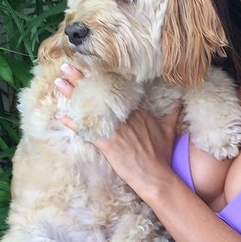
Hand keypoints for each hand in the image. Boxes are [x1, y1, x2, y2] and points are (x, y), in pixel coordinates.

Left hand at [54, 63, 180, 197]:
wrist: (156, 174)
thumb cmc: (162, 154)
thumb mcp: (169, 130)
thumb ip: (173, 114)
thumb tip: (181, 101)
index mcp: (136, 111)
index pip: (116, 91)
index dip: (102, 79)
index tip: (90, 67)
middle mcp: (124, 116)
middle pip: (100, 94)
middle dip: (82, 80)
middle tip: (68, 67)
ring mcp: (114, 129)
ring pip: (90, 108)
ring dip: (73, 95)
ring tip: (59, 82)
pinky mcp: (106, 143)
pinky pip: (86, 130)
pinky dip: (72, 124)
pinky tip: (60, 116)